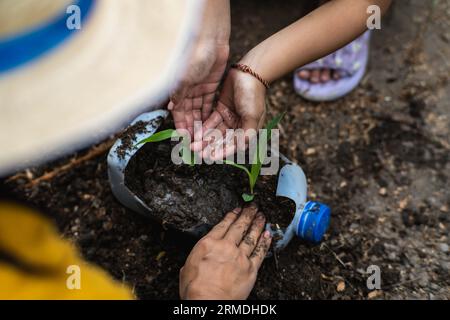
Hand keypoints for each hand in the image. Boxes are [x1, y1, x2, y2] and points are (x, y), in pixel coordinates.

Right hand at [168, 0, 229, 135]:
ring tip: (204, 138)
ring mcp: (199, 90)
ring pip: (198, 112)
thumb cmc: (194, 56)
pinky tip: (210, 126)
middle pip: (189, 115)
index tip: (185, 139)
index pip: (178, 113)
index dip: (181, 126)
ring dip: (200, 124)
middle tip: (196, 142)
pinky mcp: (210, 87)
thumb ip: (178, 94)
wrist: (211, 42)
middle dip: (191, 128)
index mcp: (179, 90)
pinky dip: (208, 114)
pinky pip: (208, 104)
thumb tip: (170, 109)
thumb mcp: (185, 77)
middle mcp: (187, 92)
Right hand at [179, 206, 271, 299]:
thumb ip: (196, 258)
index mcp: (209, 243)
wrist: (209, 302)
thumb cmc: (194, 289)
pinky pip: (260, 252)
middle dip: (247, 214)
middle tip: (253, 206)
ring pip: (251, 236)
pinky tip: (268, 234)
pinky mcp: (250, 269)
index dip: (232, 215)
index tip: (237, 209)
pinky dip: (265, 242)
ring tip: (261, 216)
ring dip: (257, 224)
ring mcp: (240, 257)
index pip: (223, 224)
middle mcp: (226, 246)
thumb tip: (196, 260)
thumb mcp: (187, 267)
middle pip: (239, 226)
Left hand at [192, 68, 266, 159]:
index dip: (223, 151)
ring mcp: (229, 118)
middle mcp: (238, 126)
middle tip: (198, 152)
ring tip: (194, 145)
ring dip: (205, 139)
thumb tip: (241, 148)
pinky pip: (211, 121)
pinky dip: (204, 127)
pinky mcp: (220, 109)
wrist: (249, 73)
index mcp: (248, 130)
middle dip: (210, 147)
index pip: (234, 145)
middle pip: (222, 140)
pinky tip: (196, 133)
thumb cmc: (253, 95)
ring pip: (215, 132)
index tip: (212, 157)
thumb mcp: (252, 115)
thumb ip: (246, 133)